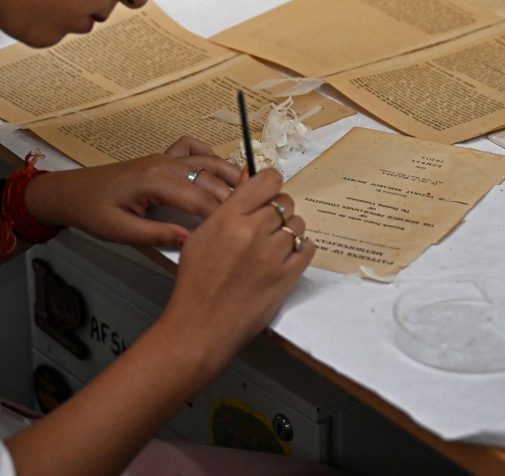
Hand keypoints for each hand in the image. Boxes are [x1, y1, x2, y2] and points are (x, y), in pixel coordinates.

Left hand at [23, 137, 240, 247]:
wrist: (70, 192)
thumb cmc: (92, 211)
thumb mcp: (120, 231)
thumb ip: (157, 235)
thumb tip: (190, 240)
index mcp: (155, 181)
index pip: (201, 199)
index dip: (224, 216)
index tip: (242, 230)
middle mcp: (165, 164)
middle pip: (211, 179)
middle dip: (235, 197)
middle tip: (257, 214)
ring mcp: (164, 158)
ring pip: (208, 161)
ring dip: (230, 174)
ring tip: (252, 192)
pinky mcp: (161, 158)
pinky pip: (192, 148)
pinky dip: (209, 154)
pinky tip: (219, 168)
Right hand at [159, 169, 314, 370]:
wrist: (201, 326)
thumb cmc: (196, 283)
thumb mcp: (201, 236)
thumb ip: (229, 207)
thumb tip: (250, 178)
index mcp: (229, 217)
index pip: (267, 180)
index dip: (269, 183)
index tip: (267, 192)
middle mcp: (254, 231)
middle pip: (284, 203)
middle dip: (276, 211)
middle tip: (264, 227)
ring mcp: (273, 254)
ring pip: (297, 224)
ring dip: (288, 232)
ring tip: (271, 246)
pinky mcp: (288, 276)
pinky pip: (308, 248)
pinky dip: (300, 249)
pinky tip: (285, 257)